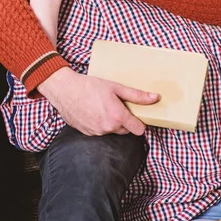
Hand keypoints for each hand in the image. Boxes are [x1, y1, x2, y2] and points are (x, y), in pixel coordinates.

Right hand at [38, 66, 158, 135]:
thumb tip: (155, 98)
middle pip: (125, 130)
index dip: (140, 123)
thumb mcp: (116, 87)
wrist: (65, 90)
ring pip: (112, 131)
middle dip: (124, 121)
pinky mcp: (87, 133)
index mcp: (117, 117)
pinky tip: (94, 111)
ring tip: (103, 106)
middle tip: (117, 105)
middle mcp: (108, 128)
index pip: (139, 130)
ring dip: (111, 122)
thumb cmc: (90, 86)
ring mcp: (97, 132)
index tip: (137, 115)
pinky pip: (100, 131)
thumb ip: (137, 95)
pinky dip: (100, 124)